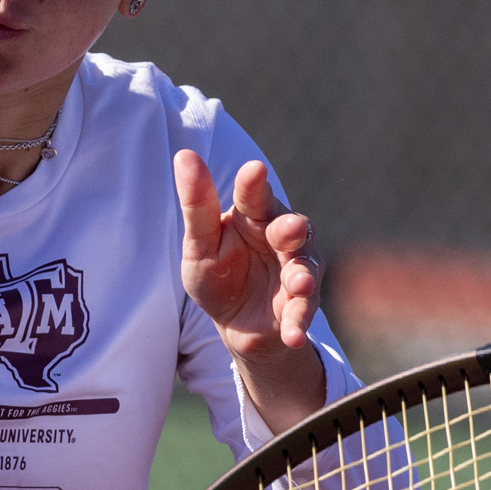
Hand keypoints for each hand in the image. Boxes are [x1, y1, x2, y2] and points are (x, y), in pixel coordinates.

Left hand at [175, 151, 325, 432]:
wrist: (235, 324)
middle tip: (290, 229)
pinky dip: (300, 321)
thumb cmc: (217, 273)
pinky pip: (304, 309)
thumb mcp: (199, 244)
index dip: (254, 183)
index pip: (253, 194)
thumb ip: (196, 204)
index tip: (254, 169)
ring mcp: (296, 268)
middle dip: (292, 228)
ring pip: (305, 266)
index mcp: (253, 214)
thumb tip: (184, 156)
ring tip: (297, 285)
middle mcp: (280, 236)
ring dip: (302, 276)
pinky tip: (293, 334)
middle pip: (291, 226)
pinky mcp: (302, 302)